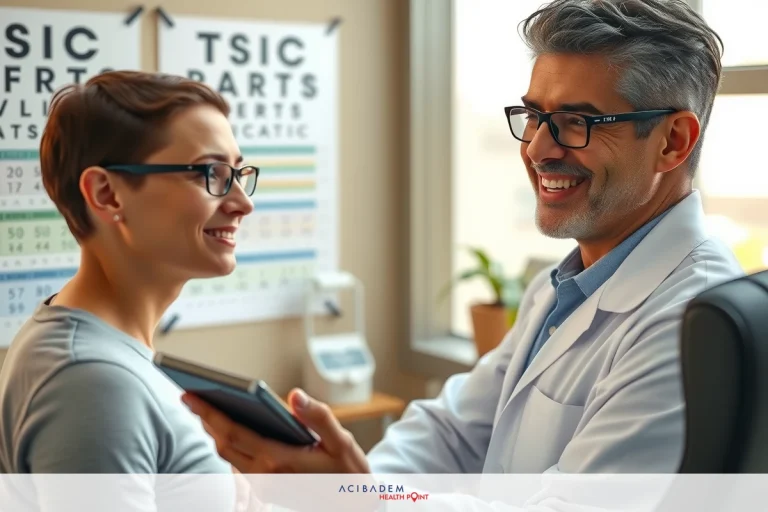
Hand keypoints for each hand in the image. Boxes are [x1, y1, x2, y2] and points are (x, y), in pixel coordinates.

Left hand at [182, 388, 370, 473]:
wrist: (354, 505)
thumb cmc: (348, 471)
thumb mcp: (341, 440)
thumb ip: (318, 416)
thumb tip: (293, 395)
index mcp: (280, 461)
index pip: (234, 433)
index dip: (209, 414)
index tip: (191, 396)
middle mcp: (266, 475)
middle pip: (223, 444)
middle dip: (204, 419)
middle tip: (189, 395)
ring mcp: (264, 484)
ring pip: (228, 455)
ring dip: (213, 431)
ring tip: (203, 406)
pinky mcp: (266, 488)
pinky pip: (238, 463)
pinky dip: (227, 442)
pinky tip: (227, 425)